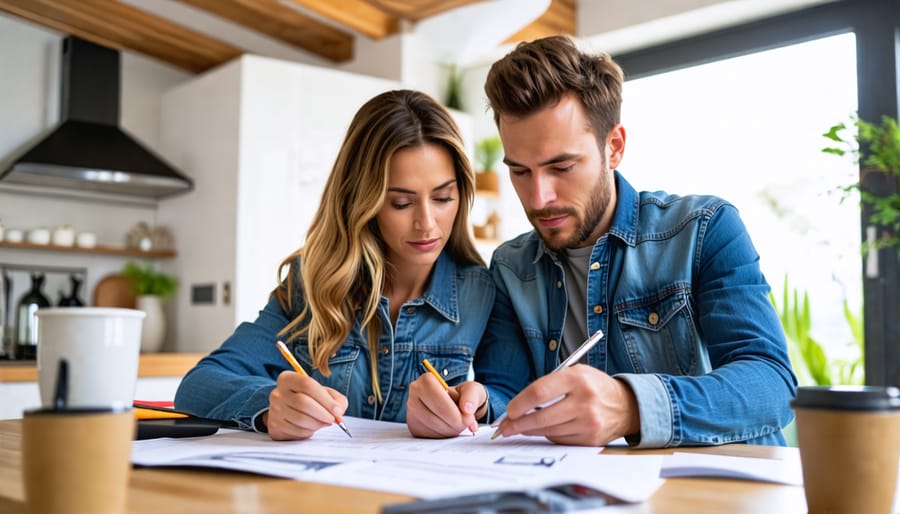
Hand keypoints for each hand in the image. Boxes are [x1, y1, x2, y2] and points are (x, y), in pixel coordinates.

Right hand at [263, 371, 348, 439]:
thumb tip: (339, 411)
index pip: (307, 384)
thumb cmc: (308, 399)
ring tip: (325, 423)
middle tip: (333, 419)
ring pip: (300, 419)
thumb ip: (335, 399)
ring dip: (317, 424)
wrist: (286, 412)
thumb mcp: (323, 393)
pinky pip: (296, 431)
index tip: (337, 410)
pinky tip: (313, 428)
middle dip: (322, 413)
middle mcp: (277, 393)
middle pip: (302, 402)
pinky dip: (309, 431)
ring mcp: (274, 410)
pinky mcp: (275, 427)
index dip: (325, 399)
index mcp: (288, 379)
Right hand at [407, 376, 487, 437]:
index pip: (435, 397)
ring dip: (450, 431)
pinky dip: (444, 436)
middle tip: (466, 423)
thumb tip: (467, 408)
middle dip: (453, 423)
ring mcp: (412, 413)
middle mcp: (414, 396)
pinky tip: (449, 428)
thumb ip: (472, 396)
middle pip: (432, 416)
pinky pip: (429, 436)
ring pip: (431, 428)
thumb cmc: (461, 395)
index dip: (452, 411)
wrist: (455, 405)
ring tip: (458, 424)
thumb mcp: (472, 390)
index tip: (466, 418)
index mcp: (426, 381)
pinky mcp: (414, 427)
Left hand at [492, 365, 638, 445]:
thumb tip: (520, 404)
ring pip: (548, 430)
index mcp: (577, 379)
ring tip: (517, 429)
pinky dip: (547, 435)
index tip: (509, 410)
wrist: (626, 406)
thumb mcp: (575, 373)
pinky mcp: (589, 439)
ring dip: (529, 431)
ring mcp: (588, 422)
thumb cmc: (594, 387)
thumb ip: (549, 384)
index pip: (539, 392)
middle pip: (540, 416)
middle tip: (505, 426)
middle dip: (517, 424)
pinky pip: (559, 439)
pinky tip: (542, 430)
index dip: (519, 403)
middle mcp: (584, 401)